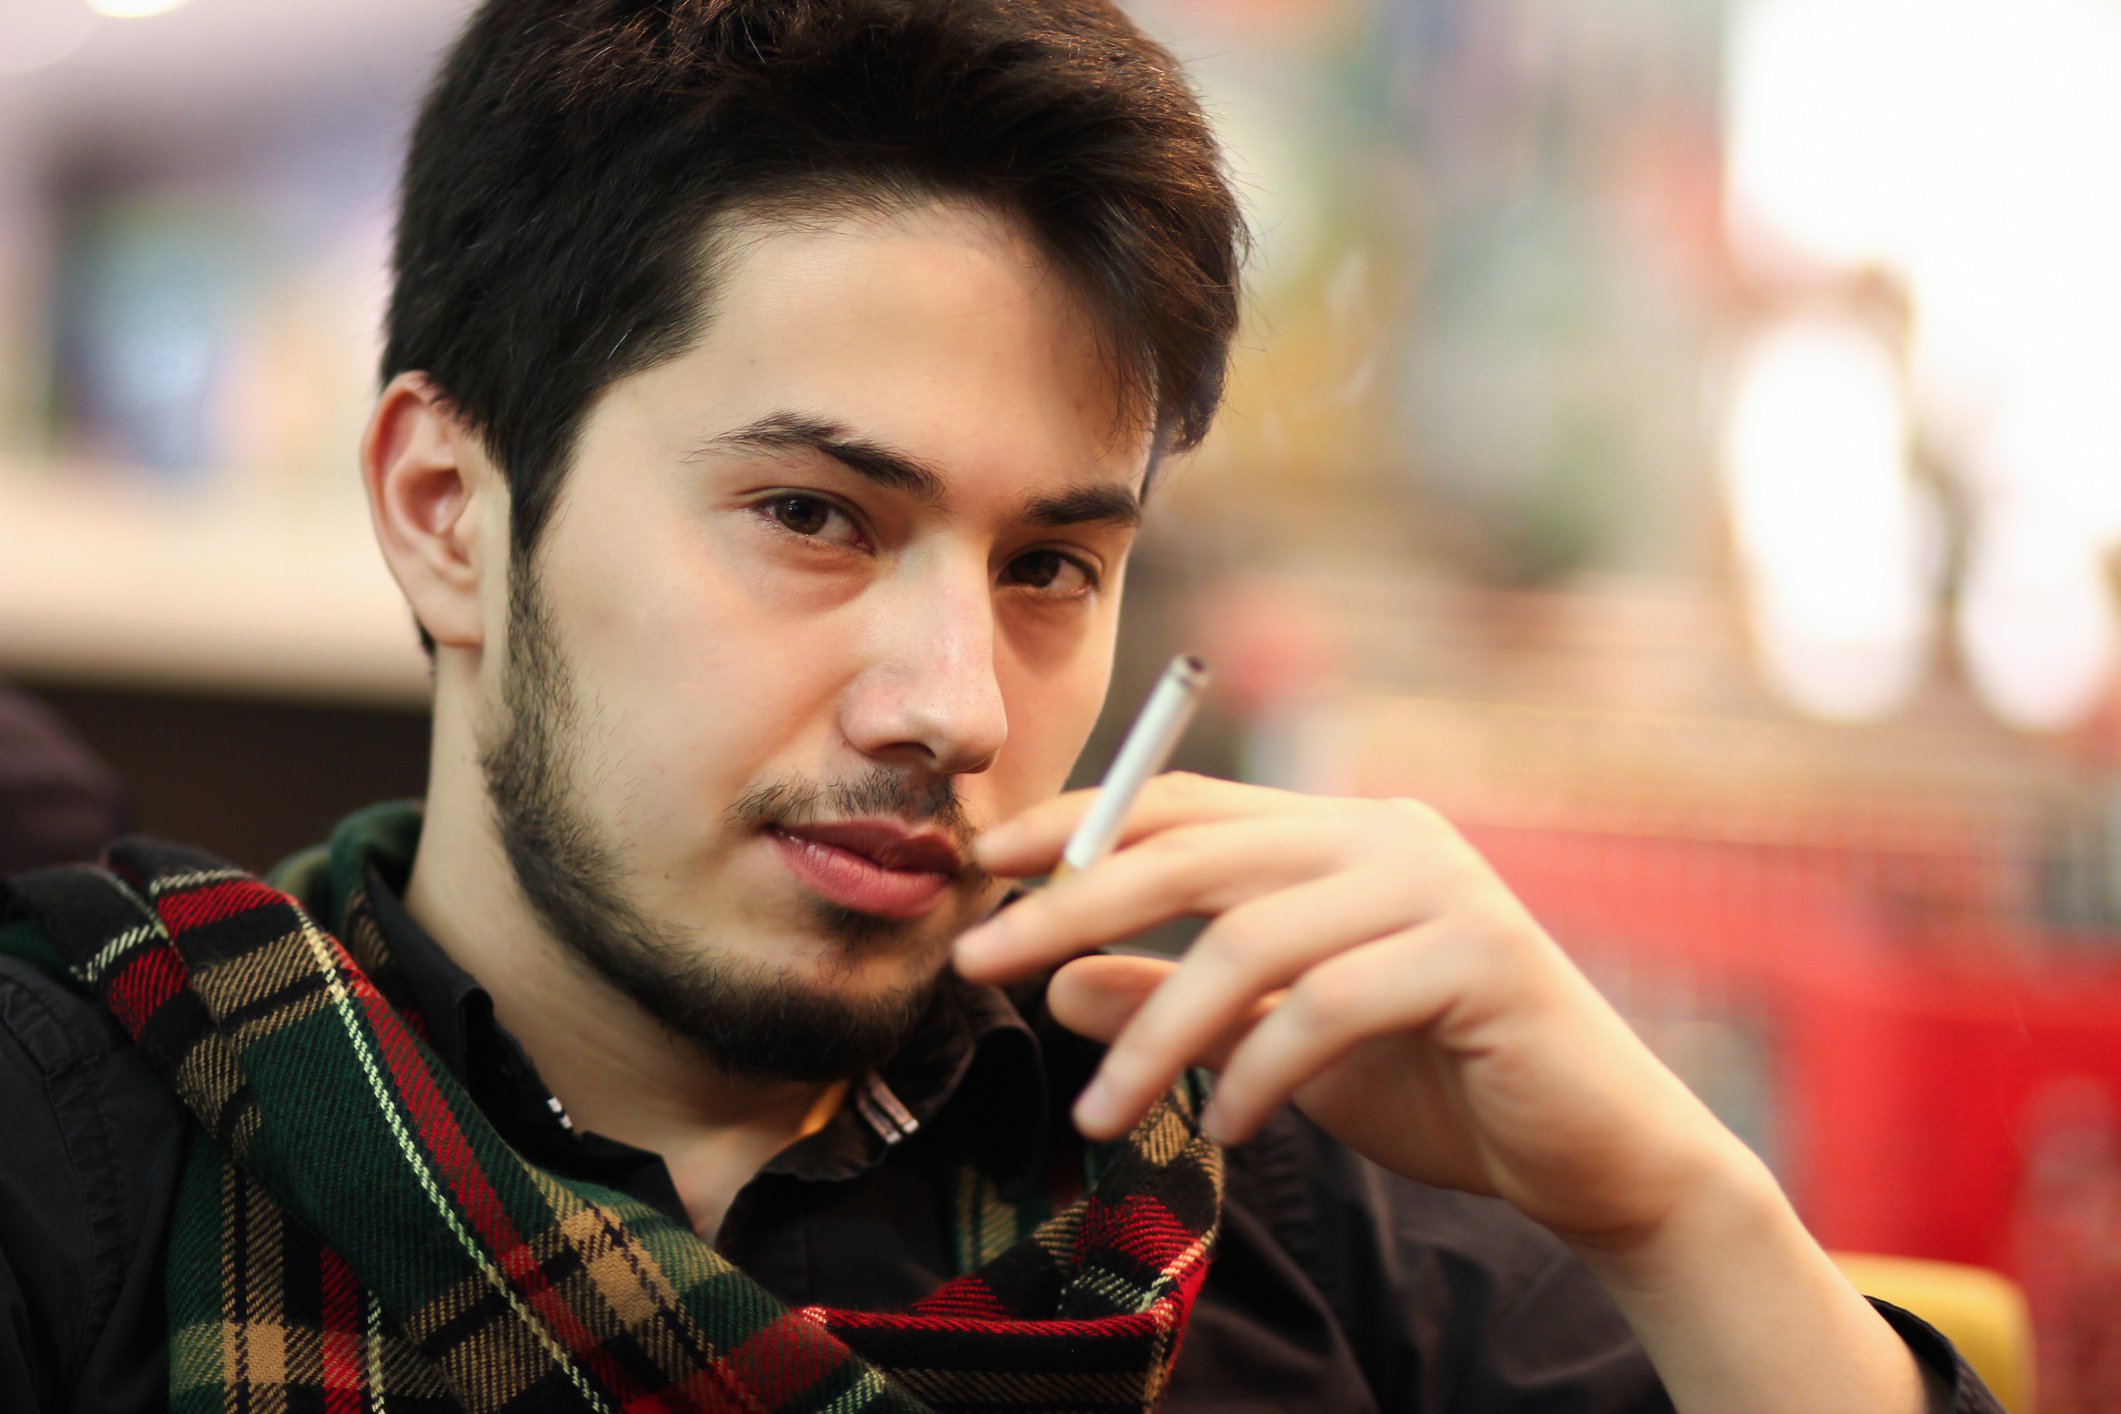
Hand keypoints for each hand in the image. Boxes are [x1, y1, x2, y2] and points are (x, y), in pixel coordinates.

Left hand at [953, 772, 1745, 1255]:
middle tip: (976, 962)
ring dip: (1154, 1035)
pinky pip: (1327, 1005)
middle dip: (1070, 906)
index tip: (981, 863)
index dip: (1076, 823)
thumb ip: (1180, 1002)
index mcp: (1338, 831)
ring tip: (1095, 1114)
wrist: (1594, 1152)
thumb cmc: (1435, 1083)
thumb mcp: (1279, 1042)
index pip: (1180, 803)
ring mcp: (1439, 886)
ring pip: (1249, 939)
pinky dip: (1258, 1071)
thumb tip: (1060, 983)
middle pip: (1192, 850)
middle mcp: (1386, 834)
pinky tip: (1229, 1127)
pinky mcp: (1479, 954)